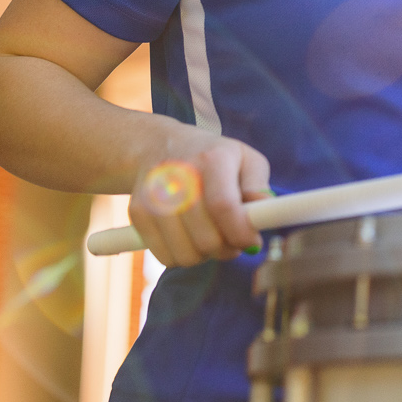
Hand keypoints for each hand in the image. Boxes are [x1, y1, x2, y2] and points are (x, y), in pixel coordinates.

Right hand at [129, 130, 272, 266]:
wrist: (160, 145)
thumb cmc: (213, 158)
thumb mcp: (245, 159)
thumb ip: (258, 186)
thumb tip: (264, 213)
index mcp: (212, 159)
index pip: (224, 207)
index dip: (240, 233)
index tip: (251, 241)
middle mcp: (179, 176)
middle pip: (205, 237)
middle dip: (226, 249)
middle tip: (232, 241)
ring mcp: (154, 195)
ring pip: (185, 253)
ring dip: (204, 255)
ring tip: (210, 237)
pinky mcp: (137, 212)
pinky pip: (165, 256)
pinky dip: (182, 256)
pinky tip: (189, 238)